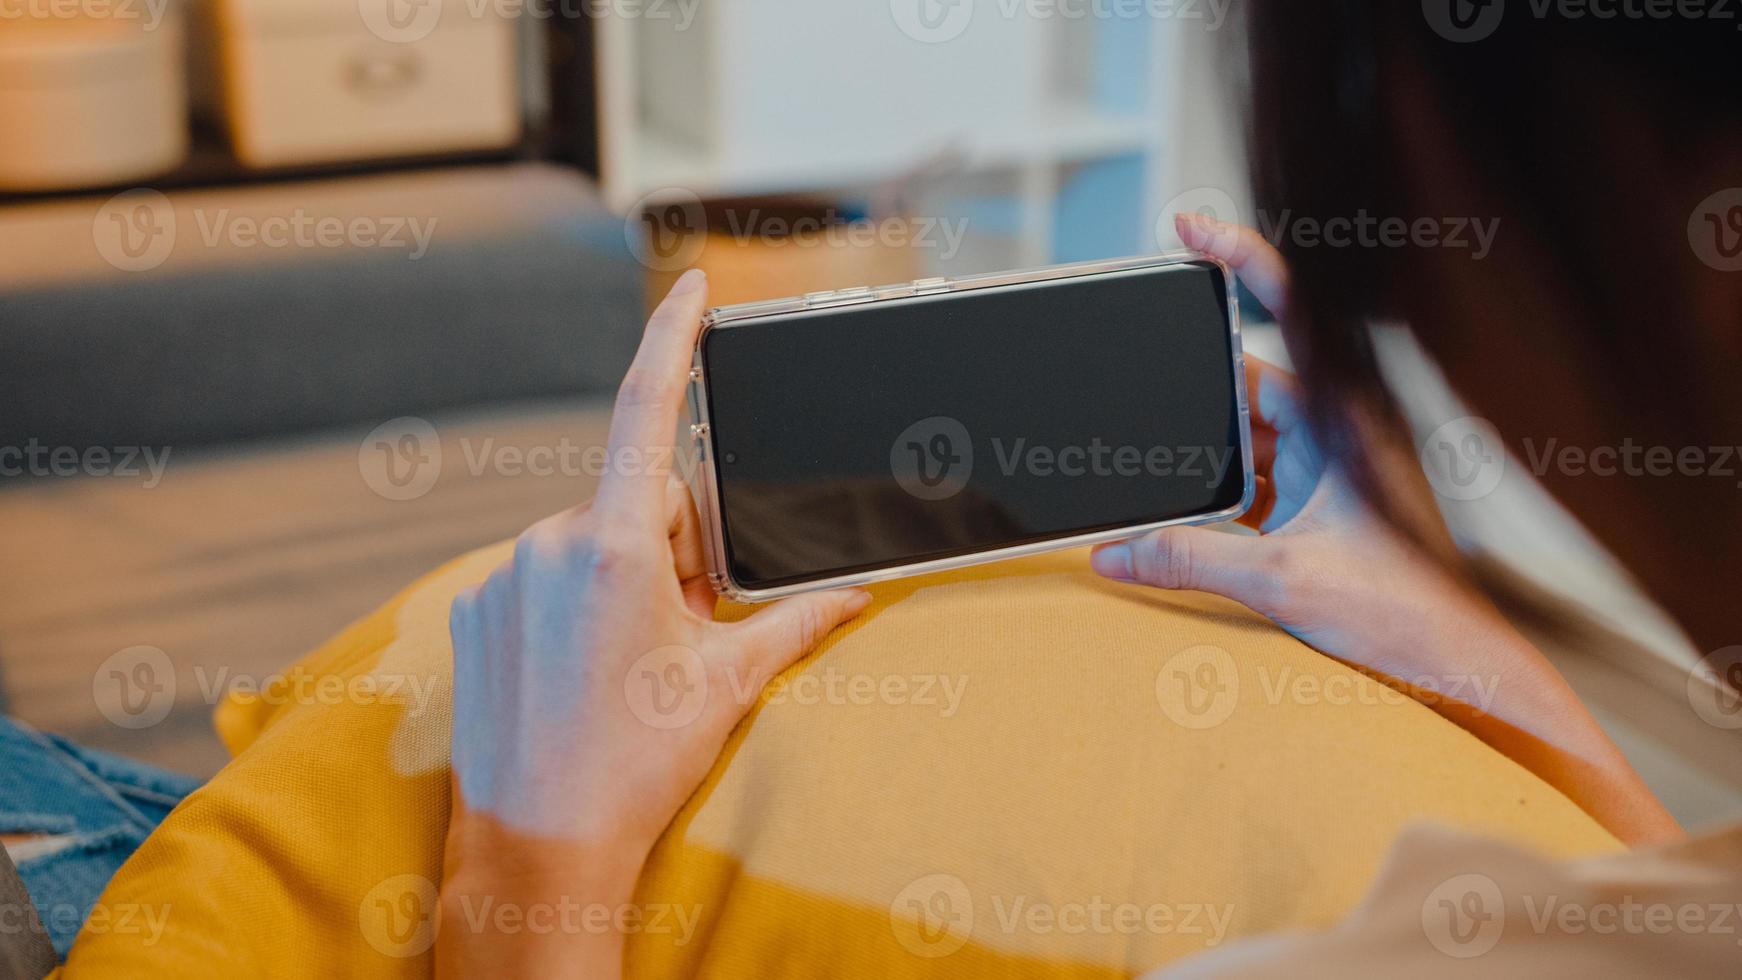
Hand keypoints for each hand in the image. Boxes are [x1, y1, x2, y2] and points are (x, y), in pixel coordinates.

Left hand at [439, 270, 873, 974]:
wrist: (538, 844)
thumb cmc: (636, 763)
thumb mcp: (726, 684)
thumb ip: (794, 623)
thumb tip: (855, 596)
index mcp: (616, 547)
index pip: (649, 411)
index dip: (674, 338)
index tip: (690, 286)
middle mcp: (548, 546)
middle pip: (633, 505)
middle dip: (670, 548)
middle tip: (683, 626)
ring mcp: (502, 578)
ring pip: (584, 547)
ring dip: (618, 582)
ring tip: (627, 667)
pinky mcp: (473, 611)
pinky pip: (538, 580)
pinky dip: (568, 608)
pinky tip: (579, 674)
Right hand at [1092, 215, 1487, 681]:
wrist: (1456, 660)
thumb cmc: (1404, 610)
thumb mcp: (1278, 580)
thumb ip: (1187, 560)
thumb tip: (1114, 553)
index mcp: (1344, 414)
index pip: (1291, 308)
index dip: (1238, 257)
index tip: (1188, 231)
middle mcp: (1341, 424)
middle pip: (1248, 379)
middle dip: (1192, 394)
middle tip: (1140, 392)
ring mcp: (1334, 460)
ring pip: (1248, 432)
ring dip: (1206, 454)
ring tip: (1163, 475)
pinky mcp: (1325, 496)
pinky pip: (1259, 473)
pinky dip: (1222, 488)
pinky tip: (1188, 514)